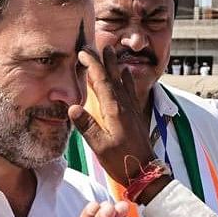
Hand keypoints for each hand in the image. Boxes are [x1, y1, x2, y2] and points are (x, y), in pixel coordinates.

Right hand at [70, 47, 162, 188]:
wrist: (145, 171)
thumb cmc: (122, 161)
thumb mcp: (100, 146)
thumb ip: (87, 127)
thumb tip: (72, 108)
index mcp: (114, 110)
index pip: (102, 81)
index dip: (92, 65)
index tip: (82, 52)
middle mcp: (124, 105)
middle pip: (114, 76)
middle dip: (105, 59)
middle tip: (99, 44)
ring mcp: (131, 109)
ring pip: (122, 81)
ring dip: (116, 66)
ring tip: (112, 52)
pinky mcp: (135, 115)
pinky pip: (130, 91)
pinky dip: (126, 79)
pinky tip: (126, 74)